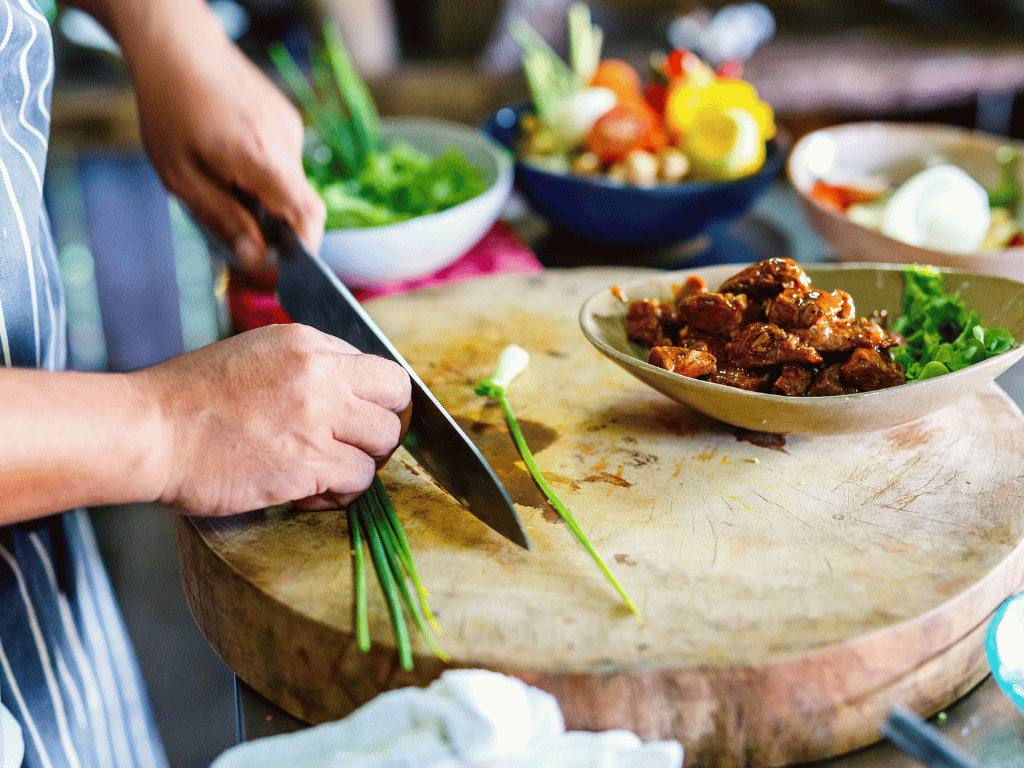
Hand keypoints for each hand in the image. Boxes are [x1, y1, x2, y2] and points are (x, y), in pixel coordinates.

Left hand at [126, 7, 324, 273]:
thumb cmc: (170, 109)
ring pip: (286, 182)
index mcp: (260, 159)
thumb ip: (223, 219)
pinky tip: (229, 155)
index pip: (307, 214)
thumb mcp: (181, 177)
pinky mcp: (286, 118)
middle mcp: (284, 143)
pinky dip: (262, 171)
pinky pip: (282, 160)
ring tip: (221, 177)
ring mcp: (289, 127)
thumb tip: (256, 259)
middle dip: (272, 223)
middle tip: (233, 222)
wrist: (178, 46)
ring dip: (262, 194)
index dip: (307, 247)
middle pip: (296, 203)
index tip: (290, 267)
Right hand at [137, 324, 410, 515]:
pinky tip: (309, 492)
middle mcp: (321, 374)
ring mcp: (318, 418)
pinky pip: (359, 480)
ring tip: (326, 472)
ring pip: (384, 442)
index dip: (373, 400)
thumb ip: (305, 367)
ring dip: (361, 462)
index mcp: (307, 343)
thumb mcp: (255, 355)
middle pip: (397, 399)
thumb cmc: (188, 400)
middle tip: (354, 446)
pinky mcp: (309, 462)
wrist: (148, 431)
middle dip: (381, 427)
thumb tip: (344, 390)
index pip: (379, 368)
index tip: (356, 420)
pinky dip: (341, 493)